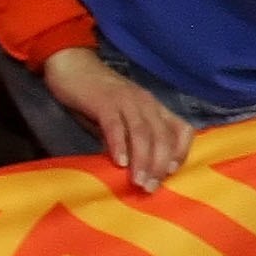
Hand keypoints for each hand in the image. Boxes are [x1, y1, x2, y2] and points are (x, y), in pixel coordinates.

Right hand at [42, 46, 193, 192]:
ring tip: (139, 181)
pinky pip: (116, 125)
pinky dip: (119, 144)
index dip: (181, 152)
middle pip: (162, 136)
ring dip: (142, 160)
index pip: (182, 129)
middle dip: (159, 165)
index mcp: (155, 108)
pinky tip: (120, 162)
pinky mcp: (104, 102)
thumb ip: (131, 139)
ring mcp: (127, 101)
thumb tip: (136, 168)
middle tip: (151, 188)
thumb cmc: (98, 97)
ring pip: (143, 133)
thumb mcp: (122, 119)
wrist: (73, 66)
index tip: (172, 174)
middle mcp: (147, 103)